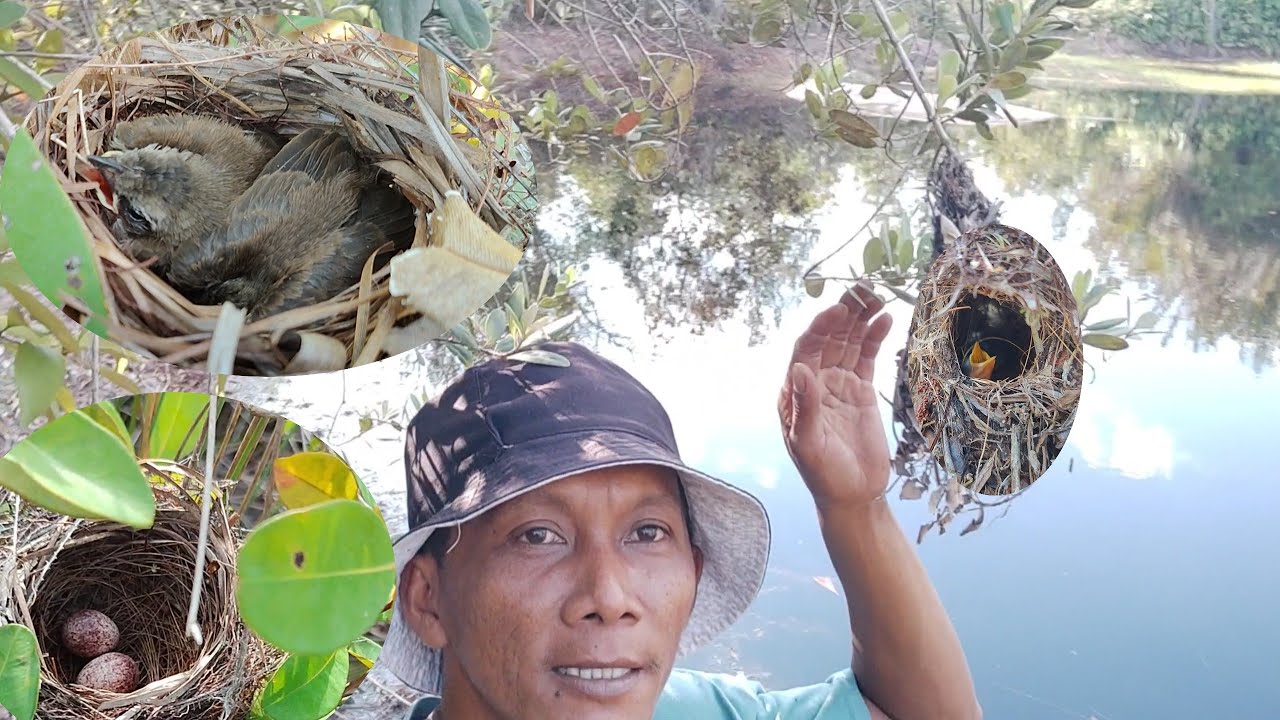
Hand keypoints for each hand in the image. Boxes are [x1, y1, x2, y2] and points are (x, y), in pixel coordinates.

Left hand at [778, 283, 893, 508]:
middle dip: (844, 314)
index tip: (836, 310)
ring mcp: (839, 384)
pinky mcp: (861, 391)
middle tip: (863, 290)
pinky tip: (885, 319)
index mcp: (794, 392)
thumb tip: (799, 369)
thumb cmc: (823, 474)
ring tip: (877, 296)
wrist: (852, 496)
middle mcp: (815, 382)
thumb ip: (804, 407)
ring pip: (849, 344)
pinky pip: (866, 357)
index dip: (820, 328)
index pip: (805, 350)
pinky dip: (875, 337)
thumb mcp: (808, 444)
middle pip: (829, 339)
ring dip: (860, 319)